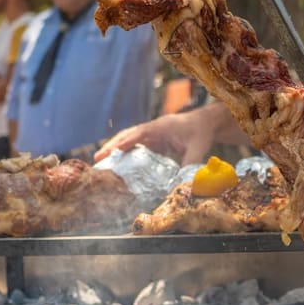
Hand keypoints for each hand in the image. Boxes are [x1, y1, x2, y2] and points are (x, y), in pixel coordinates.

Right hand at [94, 112, 212, 164]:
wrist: (206, 122)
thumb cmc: (201, 132)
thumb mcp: (198, 148)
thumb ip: (189, 164)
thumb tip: (182, 182)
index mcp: (159, 127)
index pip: (137, 134)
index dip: (123, 143)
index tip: (110, 152)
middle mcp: (151, 129)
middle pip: (126, 136)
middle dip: (111, 146)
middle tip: (97, 158)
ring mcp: (151, 134)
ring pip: (128, 141)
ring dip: (115, 150)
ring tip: (101, 163)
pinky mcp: (153, 141)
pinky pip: (135, 147)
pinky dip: (125, 154)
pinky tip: (119, 166)